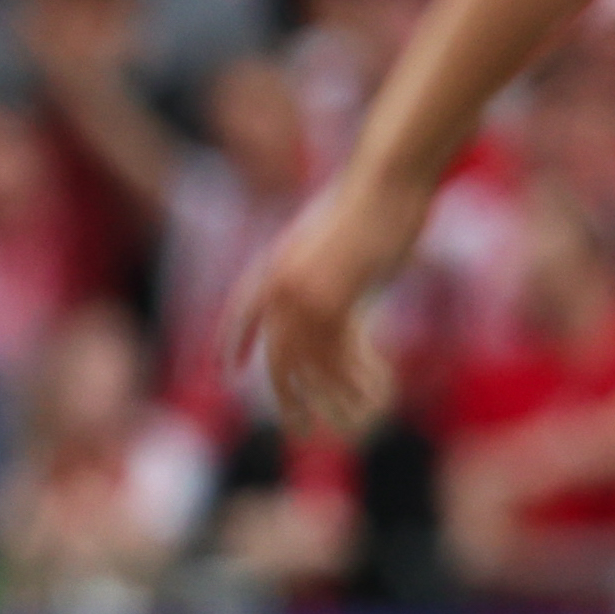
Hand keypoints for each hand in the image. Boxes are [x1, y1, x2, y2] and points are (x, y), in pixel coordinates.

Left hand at [226, 164, 432, 432]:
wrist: (385, 184)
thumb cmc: (368, 206)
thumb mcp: (329, 242)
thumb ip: (316, 273)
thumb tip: (325, 302)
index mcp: (274, 265)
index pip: (242, 313)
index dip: (234, 342)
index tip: (229, 371)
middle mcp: (280, 286)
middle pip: (277, 357)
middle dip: (287, 398)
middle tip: (299, 429)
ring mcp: (305, 295)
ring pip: (312, 364)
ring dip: (334, 397)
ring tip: (350, 423)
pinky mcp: (335, 301)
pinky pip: (342, 354)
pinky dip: (360, 377)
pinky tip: (379, 391)